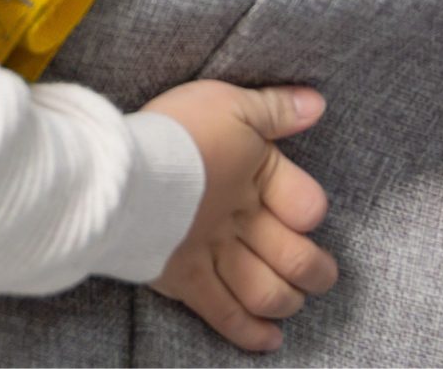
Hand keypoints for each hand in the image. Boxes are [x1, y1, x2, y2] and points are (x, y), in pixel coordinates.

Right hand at [142, 80, 337, 351]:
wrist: (120, 168)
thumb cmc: (174, 129)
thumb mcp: (228, 102)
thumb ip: (274, 108)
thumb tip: (316, 104)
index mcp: (259, 178)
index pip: (308, 205)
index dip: (312, 212)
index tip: (306, 215)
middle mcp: (242, 223)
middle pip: (295, 258)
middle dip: (316, 271)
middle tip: (322, 276)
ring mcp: (214, 255)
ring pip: (266, 292)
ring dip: (287, 302)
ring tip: (292, 303)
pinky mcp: (184, 280)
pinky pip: (225, 315)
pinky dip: (250, 333)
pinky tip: (268, 340)